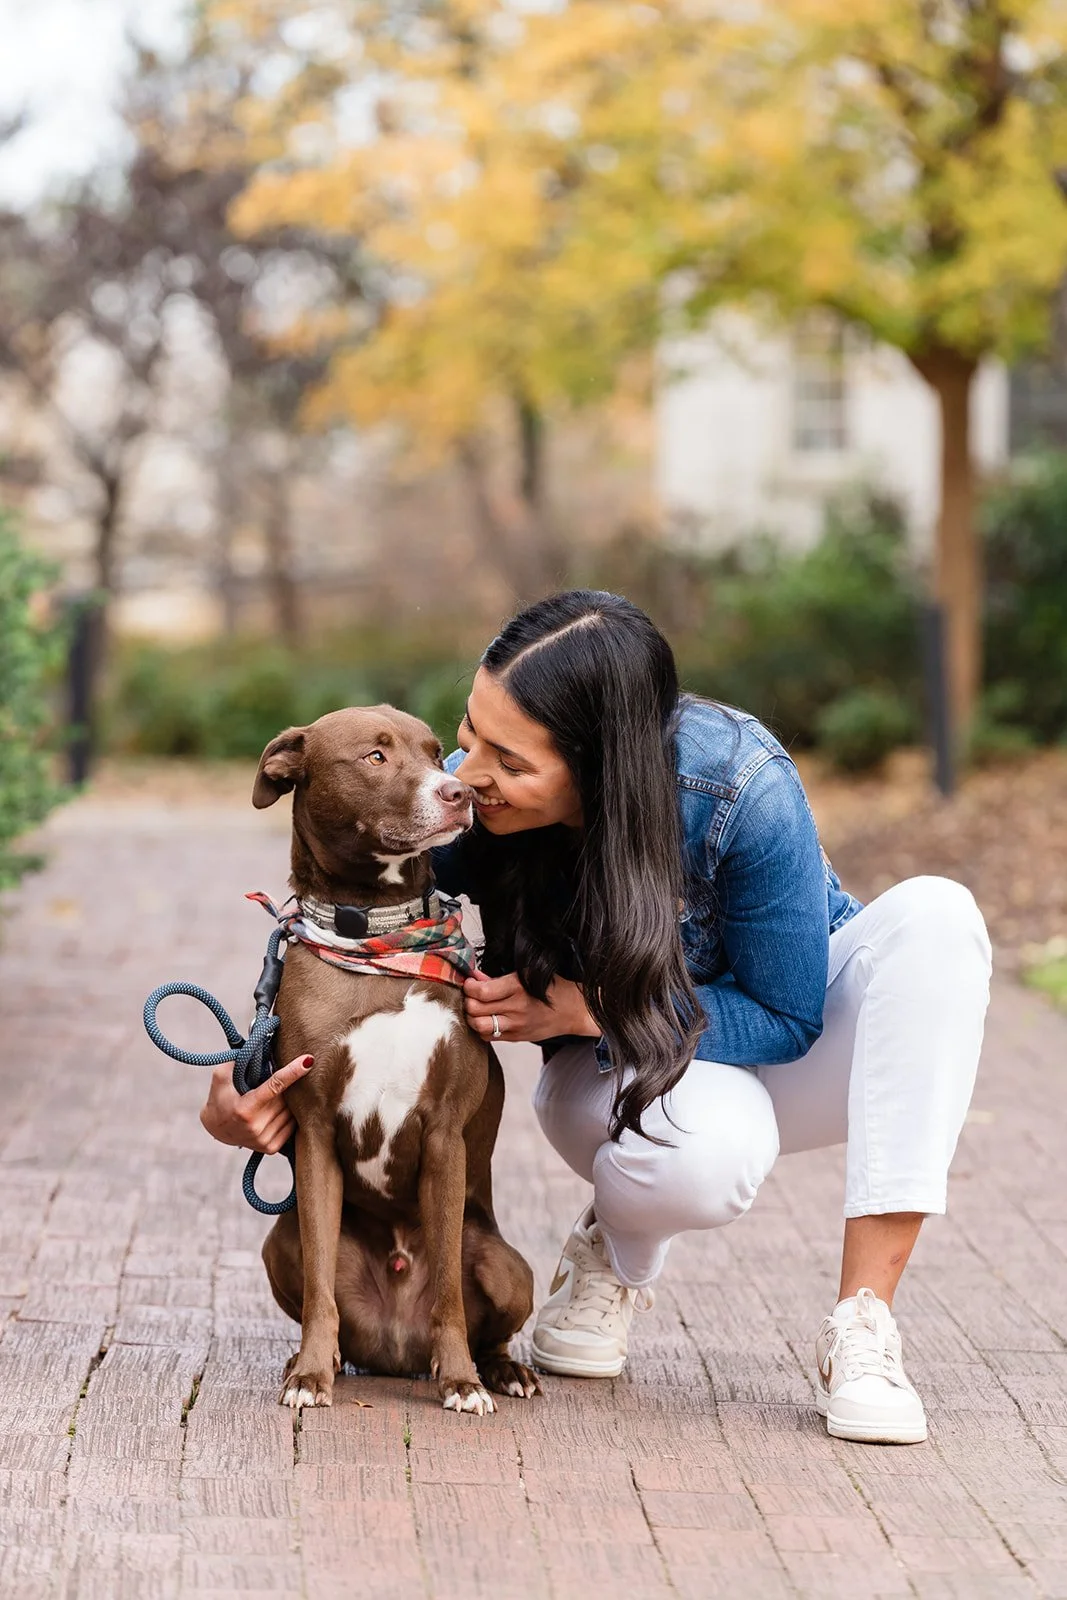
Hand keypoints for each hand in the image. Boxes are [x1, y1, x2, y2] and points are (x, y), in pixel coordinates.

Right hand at [199, 1053, 313, 1153]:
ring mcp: (264, 1140)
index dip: (292, 1072)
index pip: (275, 1086)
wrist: (216, 1128)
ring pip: (291, 1111)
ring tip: (271, 1099)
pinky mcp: (271, 1148)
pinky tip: (275, 1111)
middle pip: (285, 1097)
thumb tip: (258, 1049)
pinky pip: (292, 1125)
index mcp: (245, 1109)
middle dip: (284, 1086)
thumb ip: (236, 1062)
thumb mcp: (221, 1077)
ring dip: (286, 1101)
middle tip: (271, 1083)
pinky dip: (287, 1114)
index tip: (308, 1060)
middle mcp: (256, 1127)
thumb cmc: (219, 1098)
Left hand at [463, 971, 598, 1043]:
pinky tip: (487, 1019)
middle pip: (475, 1009)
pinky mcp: (516, 1038)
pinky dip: (481, 1029)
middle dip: (468, 1001)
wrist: (574, 1010)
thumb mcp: (527, 975)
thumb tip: (474, 976)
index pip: (481, 991)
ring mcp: (516, 1026)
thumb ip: (498, 978)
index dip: (469, 986)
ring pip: (478, 1026)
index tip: (470, 983)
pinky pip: (488, 1037)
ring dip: (472, 1017)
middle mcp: (515, 1008)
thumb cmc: (553, 988)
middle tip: (471, 995)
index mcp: (518, 987)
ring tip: (476, 1009)